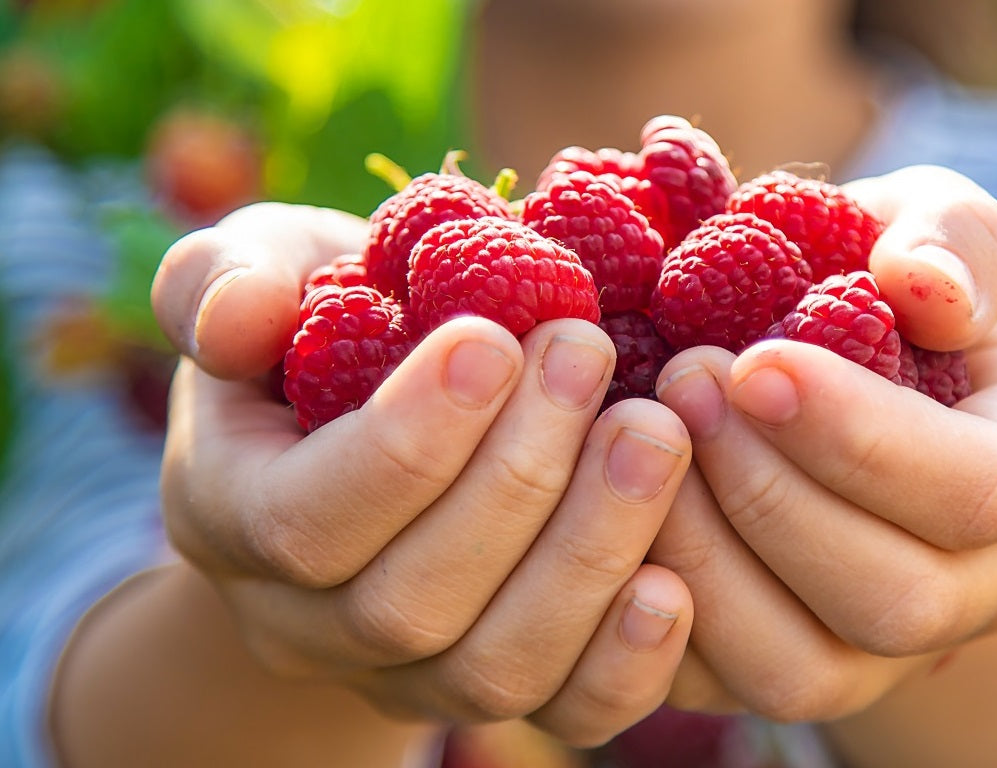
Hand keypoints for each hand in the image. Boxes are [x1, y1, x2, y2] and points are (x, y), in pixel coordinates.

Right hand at [151, 203, 694, 745]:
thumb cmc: (326, 323)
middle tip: (588, 354)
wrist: (378, 418)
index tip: (493, 338)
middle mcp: (310, 624)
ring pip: (493, 669)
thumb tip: (238, 320)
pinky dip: (628, 660)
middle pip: (409, 606)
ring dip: (586, 555)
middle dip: (516, 480)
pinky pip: (566, 713)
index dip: (406, 443)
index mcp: (233, 516)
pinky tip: (676, 579)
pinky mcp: (507, 691)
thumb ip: (228, 282)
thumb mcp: (266, 272)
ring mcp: (409, 675)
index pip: (307, 521)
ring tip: (655, 435)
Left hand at [648, 165, 996, 717]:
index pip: (976, 491)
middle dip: (768, 495)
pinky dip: (649, 609)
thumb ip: (951, 237)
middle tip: (680, 385)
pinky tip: (610, 510)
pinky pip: (718, 688)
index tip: (755, 364)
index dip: (860, 439)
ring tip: (637, 444)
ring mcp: (883, 652)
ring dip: (703, 557)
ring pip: (801, 670)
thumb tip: (925, 287)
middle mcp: (979, 583)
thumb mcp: (932, 228)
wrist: (842, 380)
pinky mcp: (786, 672)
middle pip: (894, 599)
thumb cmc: (885, 289)